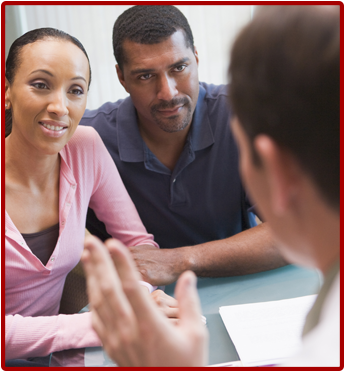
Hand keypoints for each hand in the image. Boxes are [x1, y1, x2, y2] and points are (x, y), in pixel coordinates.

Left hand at [82, 235, 207, 366]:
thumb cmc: (184, 365)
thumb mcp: (196, 334)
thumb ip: (190, 302)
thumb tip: (188, 276)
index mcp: (150, 326)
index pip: (132, 288)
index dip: (122, 264)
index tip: (113, 243)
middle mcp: (128, 331)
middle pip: (109, 290)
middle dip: (100, 263)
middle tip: (92, 241)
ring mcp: (116, 339)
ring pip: (98, 302)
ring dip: (92, 276)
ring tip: (87, 255)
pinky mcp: (111, 346)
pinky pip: (96, 318)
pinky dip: (91, 297)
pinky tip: (91, 284)